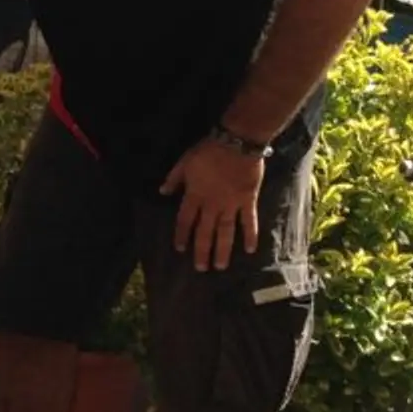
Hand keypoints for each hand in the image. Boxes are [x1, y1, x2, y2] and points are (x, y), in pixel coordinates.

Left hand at [161, 138, 265, 270]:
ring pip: (225, 232)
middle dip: (202, 250)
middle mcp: (212, 204)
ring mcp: (231, 204)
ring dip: (222, 250)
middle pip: (205, 231)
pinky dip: (250, 235)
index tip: (180, 249)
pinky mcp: (247, 201)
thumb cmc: (208, 151)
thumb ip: (174, 179)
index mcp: (194, 195)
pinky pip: (249, 221)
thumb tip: (162, 192)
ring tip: (220, 266)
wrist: (236, 143)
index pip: (185, 220)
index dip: (181, 234)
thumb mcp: (184, 162)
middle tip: (201, 268)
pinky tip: (250, 250)